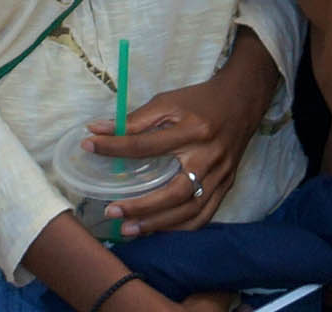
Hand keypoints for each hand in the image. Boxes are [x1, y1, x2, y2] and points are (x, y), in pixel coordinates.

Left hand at [82, 30, 278, 236]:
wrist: (242, 101)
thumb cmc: (200, 101)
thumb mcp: (169, 101)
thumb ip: (136, 119)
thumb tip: (98, 129)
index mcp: (192, 130)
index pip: (146, 144)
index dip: (114, 146)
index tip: (89, 145)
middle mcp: (208, 157)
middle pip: (174, 191)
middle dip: (141, 206)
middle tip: (111, 211)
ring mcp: (220, 176)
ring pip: (189, 211)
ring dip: (158, 224)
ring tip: (129, 229)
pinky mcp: (226, 186)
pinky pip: (203, 216)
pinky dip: (179, 227)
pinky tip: (158, 229)